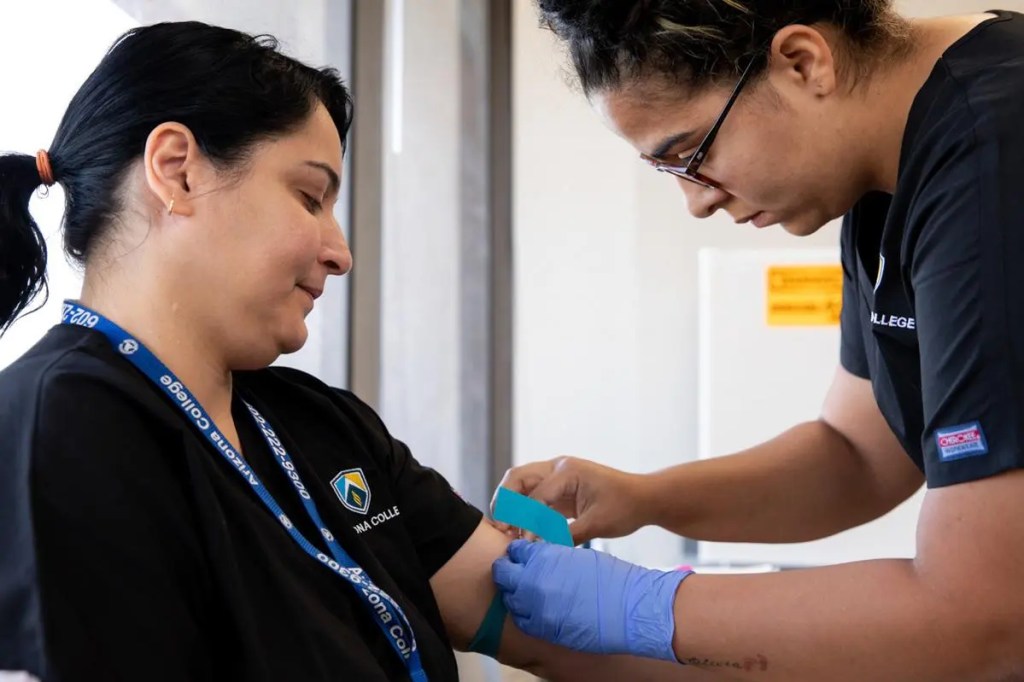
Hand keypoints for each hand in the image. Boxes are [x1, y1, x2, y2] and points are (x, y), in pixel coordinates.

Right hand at [491, 457, 647, 543]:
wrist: (644, 498)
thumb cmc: (626, 507)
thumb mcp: (597, 524)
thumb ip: (567, 536)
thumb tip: (540, 551)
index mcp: (568, 471)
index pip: (535, 496)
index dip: (527, 521)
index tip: (526, 544)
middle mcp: (558, 467)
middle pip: (517, 478)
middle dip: (504, 502)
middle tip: (501, 530)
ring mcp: (557, 475)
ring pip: (520, 484)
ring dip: (510, 505)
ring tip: (506, 531)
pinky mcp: (558, 488)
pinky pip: (532, 495)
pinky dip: (522, 510)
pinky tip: (521, 531)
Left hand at [492, 540, 690, 660]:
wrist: (629, 606)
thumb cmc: (610, 578)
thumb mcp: (577, 556)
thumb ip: (552, 556)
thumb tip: (537, 559)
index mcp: (544, 556)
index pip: (515, 551)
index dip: (517, 554)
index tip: (520, 558)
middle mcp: (535, 579)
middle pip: (504, 574)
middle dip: (509, 573)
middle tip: (516, 575)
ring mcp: (537, 606)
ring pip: (511, 599)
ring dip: (516, 595)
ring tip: (528, 594)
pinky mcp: (544, 628)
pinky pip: (523, 621)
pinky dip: (525, 616)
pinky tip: (536, 612)